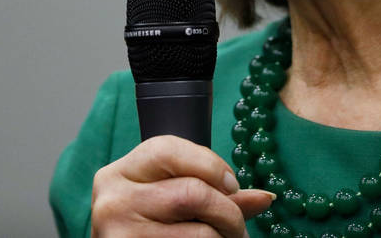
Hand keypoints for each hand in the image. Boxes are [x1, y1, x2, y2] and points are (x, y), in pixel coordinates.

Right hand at [91, 135, 274, 236]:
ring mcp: (120, 234)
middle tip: (239, 226)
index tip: (233, 185)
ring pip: (198, 233)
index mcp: (119, 173)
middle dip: (228, 211)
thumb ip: (215, 190)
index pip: (169, 150)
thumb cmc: (149, 221)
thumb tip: (266, 198)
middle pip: (191, 194)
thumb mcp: (169, 193)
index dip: (211, 165)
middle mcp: (114, 202)